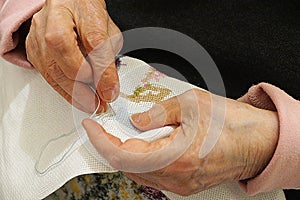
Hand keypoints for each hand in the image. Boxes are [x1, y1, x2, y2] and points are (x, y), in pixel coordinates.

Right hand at [26, 0, 122, 112]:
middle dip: (86, 90)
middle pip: (68, 64)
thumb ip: (107, 54)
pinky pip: (48, 76)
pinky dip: (64, 90)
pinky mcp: (33, 51)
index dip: (104, 73)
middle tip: (101, 103)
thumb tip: (109, 84)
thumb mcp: (105, 27)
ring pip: (55, 74)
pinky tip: (76, 97)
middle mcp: (50, 24)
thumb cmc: (83, 9)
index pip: (94, 45)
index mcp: (74, 11)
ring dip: (75, 95)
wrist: (64, 2)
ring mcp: (38, 38)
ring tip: (91, 104)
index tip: (111, 91)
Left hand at [82, 89, 278, 195]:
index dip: (100, 140)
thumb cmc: (233, 124)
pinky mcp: (184, 185)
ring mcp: (179, 186)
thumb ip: (157, 113)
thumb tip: (136, 120)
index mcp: (175, 158)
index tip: (90, 127)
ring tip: (122, 134)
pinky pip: (151, 175)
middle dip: (110, 145)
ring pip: (137, 173)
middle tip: (104, 127)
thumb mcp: (192, 104)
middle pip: (126, 166)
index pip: (122, 155)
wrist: (257, 142)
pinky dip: (139, 160)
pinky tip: (142, 145)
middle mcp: (175, 179)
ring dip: (124, 153)